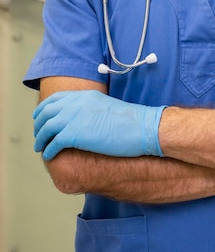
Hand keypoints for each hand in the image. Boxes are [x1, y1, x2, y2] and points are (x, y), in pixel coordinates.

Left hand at [33, 90, 165, 160]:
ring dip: (40, 139)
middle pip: (47, 112)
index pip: (55, 99)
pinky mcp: (74, 135)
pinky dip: (49, 150)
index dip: (44, 109)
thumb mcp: (105, 106)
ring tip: (40, 147)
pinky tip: (50, 155)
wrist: (140, 127)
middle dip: (39, 125)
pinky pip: (53, 143)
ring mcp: (74, 118)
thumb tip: (80, 119)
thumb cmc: (129, 121)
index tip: (40, 118)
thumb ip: (89, 109)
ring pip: (46, 128)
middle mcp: (76, 104)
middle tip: (38, 136)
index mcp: (84, 95)